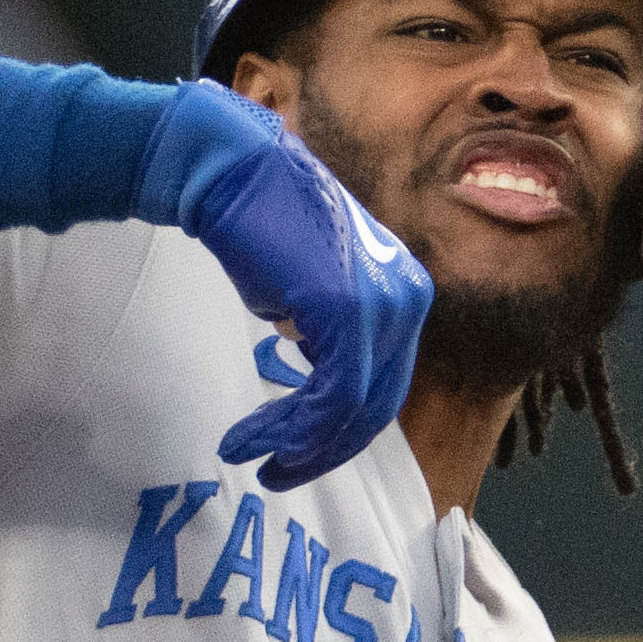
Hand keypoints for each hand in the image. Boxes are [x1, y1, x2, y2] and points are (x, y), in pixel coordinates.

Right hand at [143, 79, 431, 490]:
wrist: (233, 169)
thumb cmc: (261, 223)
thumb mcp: (308, 286)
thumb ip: (325, 328)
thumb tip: (314, 361)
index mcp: (407, 292)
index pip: (384, 382)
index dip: (339, 427)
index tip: (293, 450)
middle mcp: (409, 299)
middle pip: (376, 405)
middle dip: (322, 449)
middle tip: (275, 472)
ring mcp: (384, 306)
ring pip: (353, 410)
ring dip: (299, 445)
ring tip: (252, 455)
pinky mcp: (347, 314)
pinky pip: (331, 398)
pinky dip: (293, 430)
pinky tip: (254, 439)